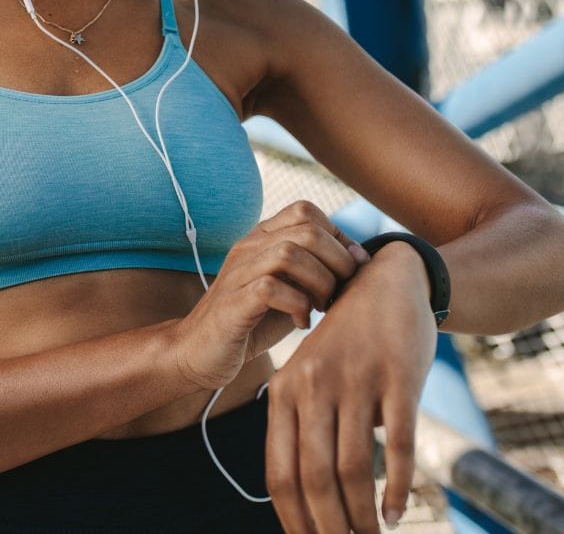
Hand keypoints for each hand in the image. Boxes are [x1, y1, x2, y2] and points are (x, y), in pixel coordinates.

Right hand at [168, 201, 368, 391]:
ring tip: (321, 307)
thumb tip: (362, 260)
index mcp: (261, 238)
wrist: (201, 352)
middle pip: (306, 229)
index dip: (338, 237)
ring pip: (289, 253)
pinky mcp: (232, 303)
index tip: (349, 271)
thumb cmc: (253, 322)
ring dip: (319, 283)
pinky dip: (297, 306)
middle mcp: (247, 247)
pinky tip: (301, 323)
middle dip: (337, 262)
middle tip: (340, 292)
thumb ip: (316, 270)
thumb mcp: (290, 288)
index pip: (306, 210)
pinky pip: (270, 288)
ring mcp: (237, 273)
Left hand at [264, 243, 437, 533]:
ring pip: (354, 469)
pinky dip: (396, 487)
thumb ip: (302, 426)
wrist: (385, 282)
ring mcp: (356, 382)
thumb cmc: (346, 342)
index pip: (280, 473)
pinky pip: (396, 444)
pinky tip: (395, 512)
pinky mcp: (398, 378)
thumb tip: (306, 496)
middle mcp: (313, 387)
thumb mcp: (310, 376)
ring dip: (361, 517)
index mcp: (284, 392)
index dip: (293, 519)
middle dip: (328, 527)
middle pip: (316, 478)